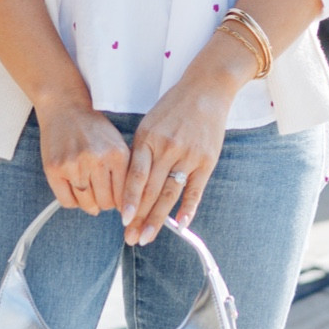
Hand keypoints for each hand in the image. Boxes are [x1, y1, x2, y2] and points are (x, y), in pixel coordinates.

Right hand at [36, 96, 130, 214]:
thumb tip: (126, 205)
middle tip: (101, 195)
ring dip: (89, 203)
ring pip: (86, 204)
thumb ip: (124, 172)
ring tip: (88, 191)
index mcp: (117, 155)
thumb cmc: (93, 128)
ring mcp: (73, 165)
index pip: (123, 197)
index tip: (117, 202)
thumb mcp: (117, 144)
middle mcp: (96, 160)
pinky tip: (75, 190)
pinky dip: (72, 201)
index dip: (121, 203)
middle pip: (105, 203)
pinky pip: (66, 201)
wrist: (65, 108)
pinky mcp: (54, 169)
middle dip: (104, 202)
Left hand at [120, 31, 252, 244]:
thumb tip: (130, 184)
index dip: (129, 199)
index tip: (122, 220)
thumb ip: (141, 152)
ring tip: (147, 237)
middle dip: (139, 217)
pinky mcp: (207, 160)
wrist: (206, 89)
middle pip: (151, 190)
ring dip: (158, 218)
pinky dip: (188, 208)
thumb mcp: (149, 124)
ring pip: (170, 193)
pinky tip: (180, 225)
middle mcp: (167, 148)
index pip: (136, 176)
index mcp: (148, 138)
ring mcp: (188, 155)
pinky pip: (196, 189)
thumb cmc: (173, 108)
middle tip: (131, 238)